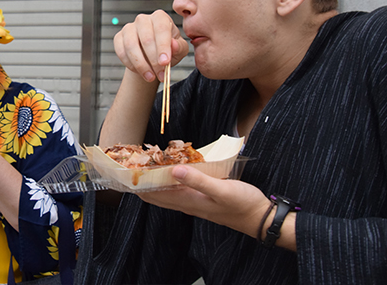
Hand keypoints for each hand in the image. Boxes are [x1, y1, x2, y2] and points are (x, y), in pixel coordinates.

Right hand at [114, 9, 188, 81]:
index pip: (161, 29)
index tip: (165, 62)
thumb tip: (173, 45)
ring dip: (141, 65)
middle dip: (153, 60)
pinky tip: (140, 71)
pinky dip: (131, 65)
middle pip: (146, 39)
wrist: (152, 56)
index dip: (163, 47)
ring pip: (131, 46)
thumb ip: (179, 47)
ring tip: (151, 77)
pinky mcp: (119, 38)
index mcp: (160, 17)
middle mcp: (143, 20)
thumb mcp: (180, 49)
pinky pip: (121, 52)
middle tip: (160, 74)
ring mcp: (129, 28)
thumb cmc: (168, 49)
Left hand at [138, 165, 270, 238]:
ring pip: (167, 193)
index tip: (126, 173)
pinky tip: (172, 173)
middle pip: (157, 194)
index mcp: (188, 201)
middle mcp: (188, 203)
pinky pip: (180, 190)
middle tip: (130, 168)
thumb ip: (198, 180)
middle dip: (143, 183)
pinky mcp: (203, 199)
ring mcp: (195, 202)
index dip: (139, 184)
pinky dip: (170, 182)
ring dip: (155, 182)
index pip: (155, 194)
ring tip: (145, 169)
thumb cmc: (243, 204)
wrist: (261, 217)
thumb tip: (174, 171)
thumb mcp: (222, 190)